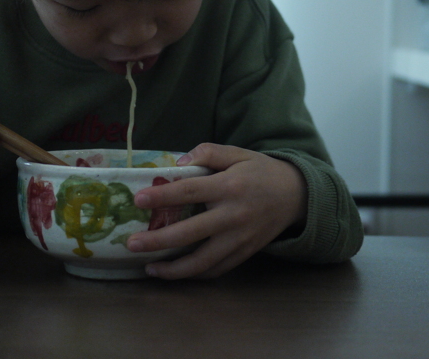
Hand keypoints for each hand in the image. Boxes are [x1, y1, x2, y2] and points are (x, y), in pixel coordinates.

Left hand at [126, 143, 307, 278]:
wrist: (296, 195)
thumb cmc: (261, 172)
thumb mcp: (238, 153)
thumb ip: (209, 152)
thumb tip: (179, 162)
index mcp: (229, 186)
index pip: (189, 192)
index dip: (162, 196)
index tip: (138, 200)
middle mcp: (233, 216)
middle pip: (189, 233)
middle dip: (157, 241)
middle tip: (132, 244)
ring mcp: (239, 239)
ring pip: (202, 262)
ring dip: (173, 270)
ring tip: (150, 269)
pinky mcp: (245, 253)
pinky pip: (216, 270)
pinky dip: (195, 275)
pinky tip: (176, 272)